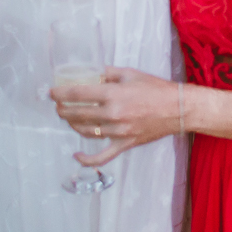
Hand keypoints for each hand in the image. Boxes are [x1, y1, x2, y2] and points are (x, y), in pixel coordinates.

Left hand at [51, 67, 180, 166]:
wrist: (179, 108)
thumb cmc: (158, 89)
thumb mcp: (131, 74)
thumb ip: (108, 73)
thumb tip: (92, 72)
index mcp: (113, 94)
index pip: (77, 94)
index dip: (60, 93)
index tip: (52, 92)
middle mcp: (113, 114)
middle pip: (77, 114)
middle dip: (62, 109)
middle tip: (58, 104)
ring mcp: (118, 131)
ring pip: (85, 131)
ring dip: (72, 124)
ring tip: (68, 118)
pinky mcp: (124, 143)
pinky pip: (102, 156)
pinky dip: (87, 159)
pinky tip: (76, 156)